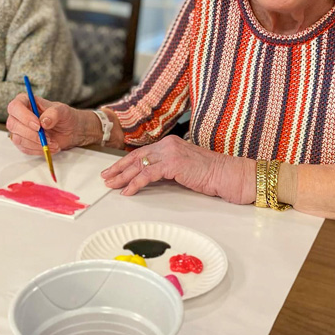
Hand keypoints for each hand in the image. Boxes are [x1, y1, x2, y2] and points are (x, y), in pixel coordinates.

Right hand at [6, 92, 91, 154]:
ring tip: (53, 142)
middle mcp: (18, 115)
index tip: (38, 125)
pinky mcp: (22, 142)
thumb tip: (43, 121)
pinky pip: (24, 148)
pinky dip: (38, 149)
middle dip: (31, 134)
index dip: (24, 117)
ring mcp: (19, 130)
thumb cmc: (63, 116)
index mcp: (25, 101)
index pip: (15, 106)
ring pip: (18, 139)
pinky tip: (49, 146)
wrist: (69, 130)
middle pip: (13, 125)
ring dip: (36, 143)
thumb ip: (54, 113)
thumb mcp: (63, 111)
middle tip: (48, 137)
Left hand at [100, 135, 255, 203]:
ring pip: (139, 165)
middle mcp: (168, 144)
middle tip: (106, 177)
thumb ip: (167, 169)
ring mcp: (170, 152)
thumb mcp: (184, 168)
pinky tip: (128, 191)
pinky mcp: (173, 164)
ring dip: (123, 176)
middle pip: (137, 157)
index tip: (115, 170)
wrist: (227, 174)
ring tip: (112, 185)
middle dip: (119, 168)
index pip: (143, 153)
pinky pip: (148, 174)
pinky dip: (135, 183)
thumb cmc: (210, 174)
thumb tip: (151, 177)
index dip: (126, 162)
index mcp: (170, 143)